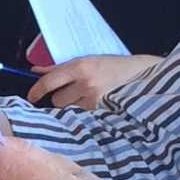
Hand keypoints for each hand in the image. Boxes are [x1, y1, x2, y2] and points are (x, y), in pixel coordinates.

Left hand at [26, 52, 156, 109]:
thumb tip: (36, 70)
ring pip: (71, 110)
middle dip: (62, 99)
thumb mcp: (91, 61)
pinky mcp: (103, 113)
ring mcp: (95, 99)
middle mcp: (86, 82)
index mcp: (81, 66)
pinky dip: (88, 115)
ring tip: (92, 100)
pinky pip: (85, 118)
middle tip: (76, 95)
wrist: (147, 77)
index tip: (31, 97)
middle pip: (58, 100)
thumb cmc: (118, 68)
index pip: (49, 81)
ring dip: (76, 108)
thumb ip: (63, 68)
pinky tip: (100, 108)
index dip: (36, 91)